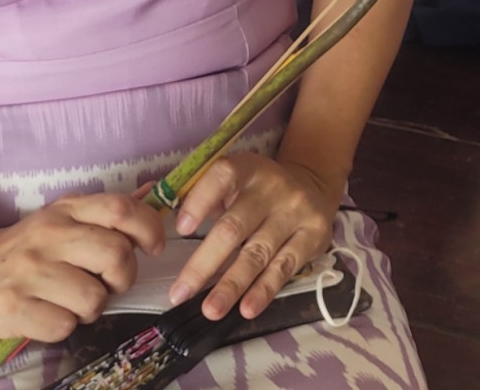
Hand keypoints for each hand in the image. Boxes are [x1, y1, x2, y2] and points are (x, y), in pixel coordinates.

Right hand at [0, 193, 165, 343]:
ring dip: (92, 308)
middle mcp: (48, 236)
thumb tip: (155, 196)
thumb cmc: (27, 249)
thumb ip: (104, 214)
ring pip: (94, 298)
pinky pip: (64, 326)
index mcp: (66, 210)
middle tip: (109, 284)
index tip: (152, 247)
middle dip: (123, 277)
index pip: (121, 209)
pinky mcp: (12, 307)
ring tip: (73, 301)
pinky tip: (49, 315)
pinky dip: (65, 327)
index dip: (149, 229)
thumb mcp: (63, 219)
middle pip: (116, 255)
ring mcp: (28, 272)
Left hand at [168, 154, 340, 320]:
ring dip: (231, 285)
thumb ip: (206, 197)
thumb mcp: (238, 182)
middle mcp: (273, 187)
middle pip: (234, 228)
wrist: (313, 187)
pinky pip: (284, 268)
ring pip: (257, 253)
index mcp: (248, 168)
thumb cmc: (259, 191)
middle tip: (179, 293)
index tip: (181, 228)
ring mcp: (295, 212)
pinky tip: (247, 309)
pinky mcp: (313, 236)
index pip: (223, 176)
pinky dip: (263, 290)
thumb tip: (166, 228)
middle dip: (203, 263)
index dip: (200, 200)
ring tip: (209, 310)